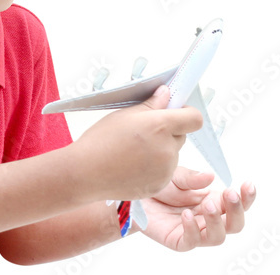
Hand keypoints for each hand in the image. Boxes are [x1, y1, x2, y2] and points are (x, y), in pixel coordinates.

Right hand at [70, 86, 203, 202]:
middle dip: (168, 132)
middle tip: (144, 132)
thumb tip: (167, 94)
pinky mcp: (159, 185)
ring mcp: (165, 170)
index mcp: (160, 126)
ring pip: (172, 154)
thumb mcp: (125, 114)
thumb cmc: (101, 140)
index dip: (186, 113)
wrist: (85, 173)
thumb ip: (152, 104)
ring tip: (133, 151)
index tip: (175, 112)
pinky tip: (132, 165)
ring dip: (161, 150)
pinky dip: (153, 167)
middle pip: (181, 136)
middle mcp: (168, 149)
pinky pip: (164, 171)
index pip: (194, 118)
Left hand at [138, 167, 255, 250]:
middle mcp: (207, 218)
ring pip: (217, 237)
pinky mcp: (179, 240)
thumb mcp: (176, 176)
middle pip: (234, 224)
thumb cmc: (160, 187)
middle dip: (236, 210)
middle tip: (230, 193)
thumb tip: (211, 177)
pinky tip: (186, 215)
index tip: (247, 185)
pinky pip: (191, 241)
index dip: (247, 197)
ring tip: (207, 204)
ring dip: (216, 221)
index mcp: (213, 200)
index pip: (237, 203)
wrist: (135, 196)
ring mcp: (195, 231)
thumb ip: (192, 178)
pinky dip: (191, 229)